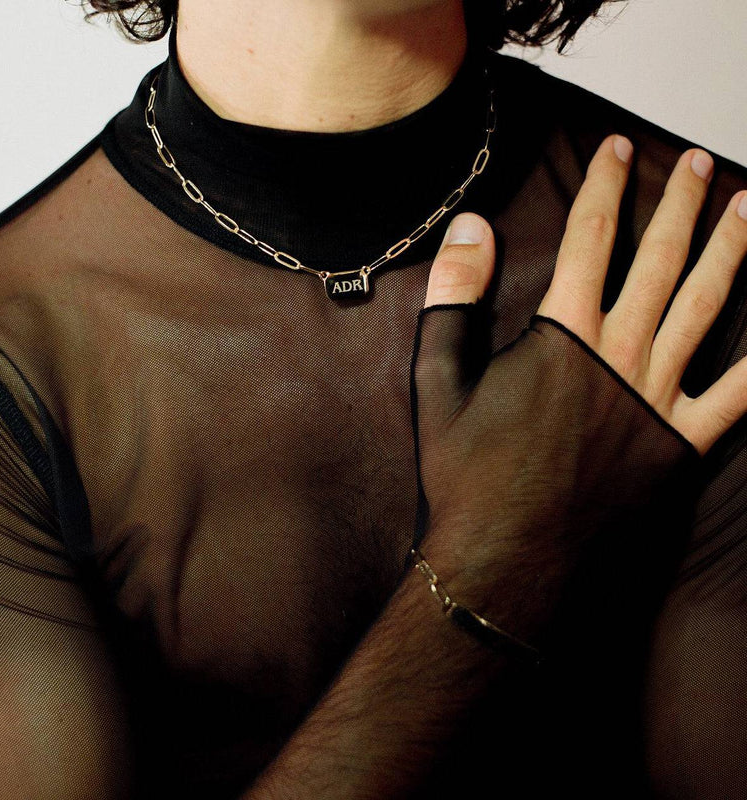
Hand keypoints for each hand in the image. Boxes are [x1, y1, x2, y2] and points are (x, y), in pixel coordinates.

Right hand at [410, 134, 746, 636]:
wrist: (506, 557)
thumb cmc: (468, 470)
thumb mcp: (440, 378)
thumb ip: (456, 296)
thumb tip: (470, 226)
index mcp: (563, 333)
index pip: (592, 237)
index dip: (605, 186)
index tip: (618, 149)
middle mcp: (620, 354)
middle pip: (661, 260)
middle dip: (681, 204)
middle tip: (700, 164)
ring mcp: (658, 399)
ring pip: (706, 308)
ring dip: (731, 253)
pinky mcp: (680, 444)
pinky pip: (737, 394)